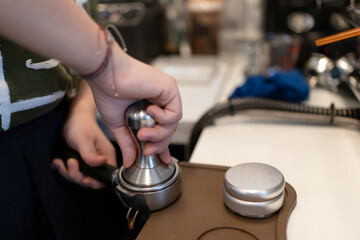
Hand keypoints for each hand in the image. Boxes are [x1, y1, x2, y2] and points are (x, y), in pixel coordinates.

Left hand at [52, 81, 116, 188]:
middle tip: (70, 162)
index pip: (107, 178)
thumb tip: (101, 163)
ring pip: (79, 177)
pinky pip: (71, 172)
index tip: (85, 179)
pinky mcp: (80, 162)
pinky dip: (62, 169)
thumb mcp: (83, 139)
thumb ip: (90, 154)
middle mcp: (100, 161)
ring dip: (67, 172)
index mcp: (106, 156)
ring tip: (60, 161)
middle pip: (91, 180)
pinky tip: (57, 162)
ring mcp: (89, 162)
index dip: (96, 182)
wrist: (71, 117)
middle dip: (77, 175)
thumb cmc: (80, 125)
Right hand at [86, 45, 181, 167]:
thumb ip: (127, 143)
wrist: (105, 74)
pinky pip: (175, 113)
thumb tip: (129, 162)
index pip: (161, 129)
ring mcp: (166, 93)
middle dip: (159, 144)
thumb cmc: (108, 92)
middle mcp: (160, 100)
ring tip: (142, 134)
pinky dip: (163, 118)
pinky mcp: (170, 88)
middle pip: (169, 129)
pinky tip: (150, 111)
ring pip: (173, 124)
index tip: (162, 159)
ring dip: (159, 134)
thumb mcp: (118, 125)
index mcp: (148, 106)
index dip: (162, 145)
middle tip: (147, 151)